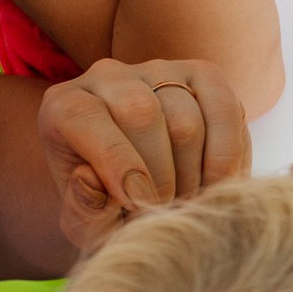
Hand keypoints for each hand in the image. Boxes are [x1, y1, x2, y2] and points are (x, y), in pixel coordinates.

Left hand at [36, 59, 248, 249]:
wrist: (144, 187)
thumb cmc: (110, 206)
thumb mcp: (87, 221)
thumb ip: (83, 211)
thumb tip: (90, 178)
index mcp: (65, 105)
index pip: (86, 119)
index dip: (116, 163)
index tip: (139, 203)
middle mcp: (108, 76)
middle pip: (141, 113)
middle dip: (160, 174)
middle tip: (166, 212)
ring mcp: (160, 70)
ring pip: (185, 119)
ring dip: (193, 174)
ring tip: (187, 203)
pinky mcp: (204, 76)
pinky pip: (226, 111)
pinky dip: (227, 157)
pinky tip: (218, 185)